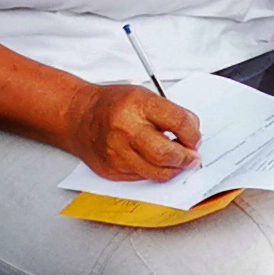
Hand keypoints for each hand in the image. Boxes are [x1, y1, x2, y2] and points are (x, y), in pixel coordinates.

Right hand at [71, 81, 203, 182]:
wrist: (78, 116)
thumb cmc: (112, 105)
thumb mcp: (144, 96)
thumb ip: (171, 114)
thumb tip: (193, 136)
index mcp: (137, 105)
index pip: (179, 122)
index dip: (194, 134)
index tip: (195, 139)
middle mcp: (125, 129)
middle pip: (167, 154)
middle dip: (187, 159)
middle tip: (192, 157)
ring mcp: (116, 153)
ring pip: (158, 173)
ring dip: (174, 169)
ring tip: (176, 161)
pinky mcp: (112, 170)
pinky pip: (143, 178)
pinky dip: (154, 171)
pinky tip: (153, 161)